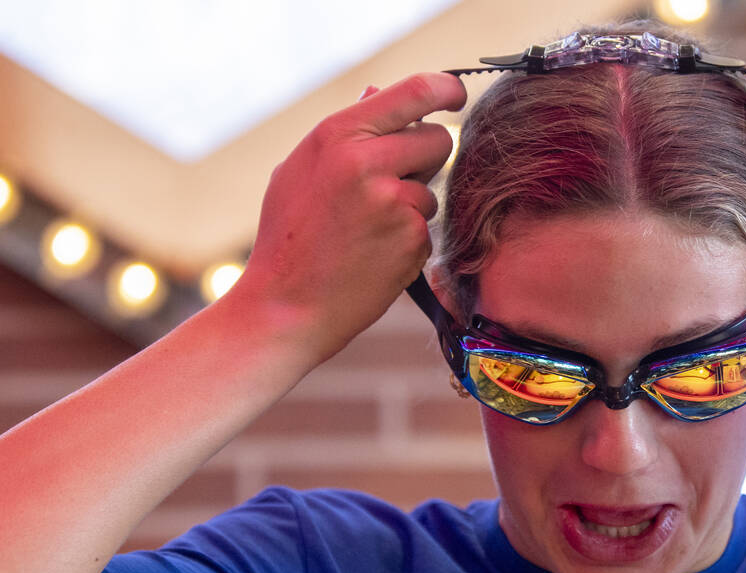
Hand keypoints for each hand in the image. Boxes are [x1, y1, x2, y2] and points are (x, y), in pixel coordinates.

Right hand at [231, 72, 466, 363]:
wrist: (285, 306)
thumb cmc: (289, 237)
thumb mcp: (301, 170)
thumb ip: (346, 134)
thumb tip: (378, 91)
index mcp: (337, 134)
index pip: (415, 92)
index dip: (447, 89)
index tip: (456, 96)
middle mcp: (367, 161)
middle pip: (439, 139)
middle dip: (427, 158)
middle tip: (396, 182)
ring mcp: (394, 201)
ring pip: (432, 189)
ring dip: (412, 206)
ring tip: (366, 230)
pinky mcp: (413, 238)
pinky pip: (427, 227)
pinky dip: (408, 241)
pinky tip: (373, 255)